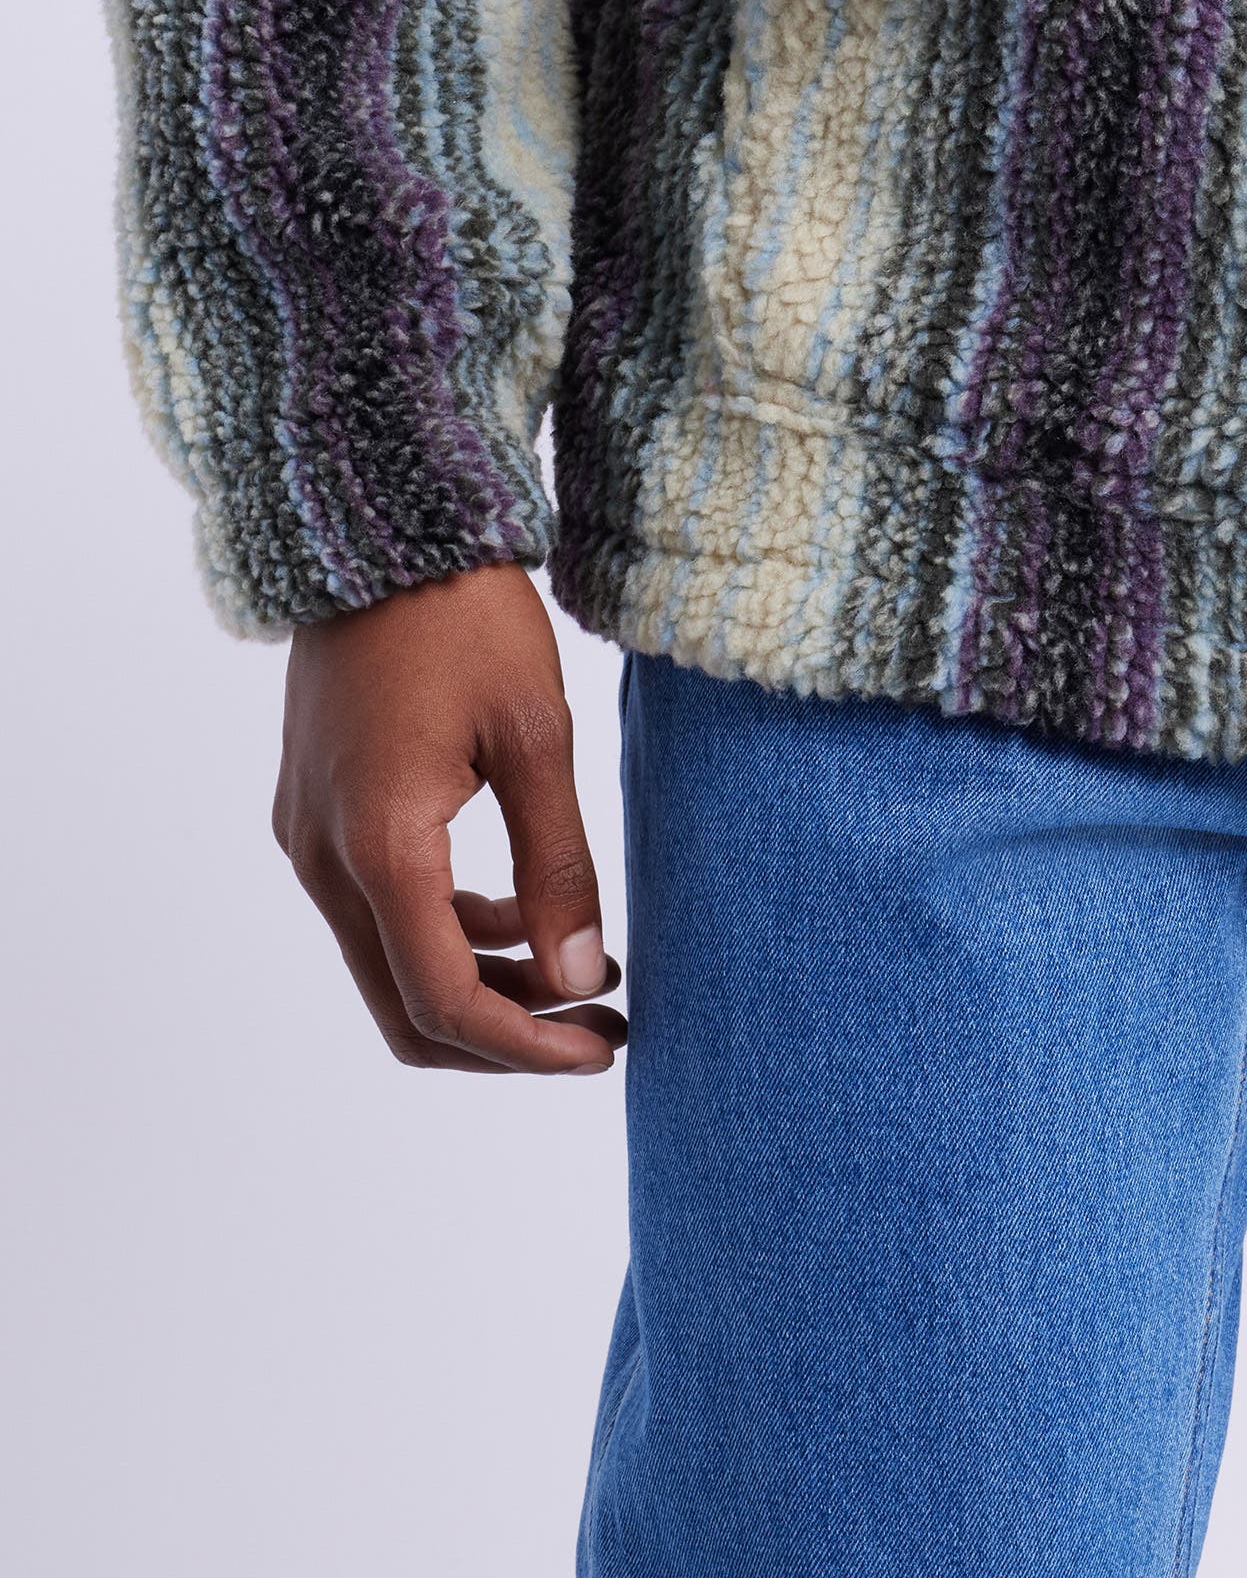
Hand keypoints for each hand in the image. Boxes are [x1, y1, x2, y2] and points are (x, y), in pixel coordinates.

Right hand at [273, 563, 623, 1073]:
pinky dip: (447, 932)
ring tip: (582, 968)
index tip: (607, 1046)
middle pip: (406, 1007)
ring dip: (481, 985)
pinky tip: (522, 911)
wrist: (380, 529)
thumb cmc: (466, 618)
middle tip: (601, 1028)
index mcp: (380, 848)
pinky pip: (376, 911)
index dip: (526, 1048)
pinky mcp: (315, 814)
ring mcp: (309, 839)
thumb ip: (557, 865)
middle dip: (506, 1035)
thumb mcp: (537, 734)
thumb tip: (579, 976)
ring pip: (389, 964)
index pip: (444, 1004)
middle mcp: (324, 861)